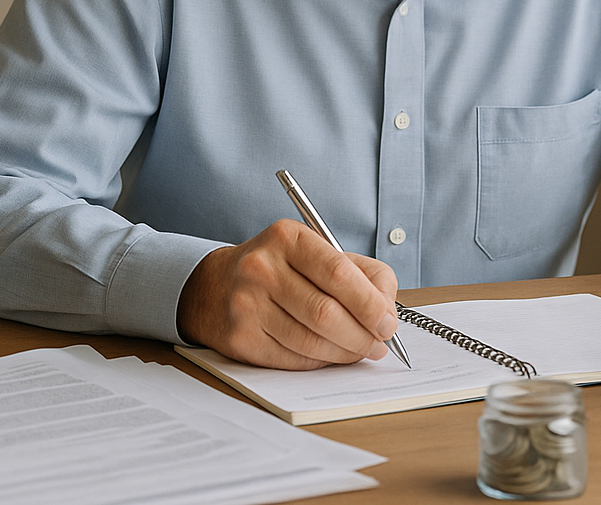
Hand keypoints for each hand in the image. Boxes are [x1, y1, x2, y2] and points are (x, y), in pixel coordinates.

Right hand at [176, 219, 399, 368]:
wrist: (213, 286)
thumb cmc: (280, 269)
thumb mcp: (316, 252)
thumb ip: (361, 273)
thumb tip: (387, 312)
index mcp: (288, 238)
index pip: (338, 272)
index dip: (369, 302)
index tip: (387, 321)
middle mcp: (263, 268)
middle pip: (326, 312)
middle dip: (362, 334)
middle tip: (380, 343)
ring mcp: (247, 305)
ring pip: (311, 340)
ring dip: (345, 352)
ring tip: (361, 350)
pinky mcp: (240, 339)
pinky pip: (293, 359)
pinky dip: (320, 361)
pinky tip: (331, 355)